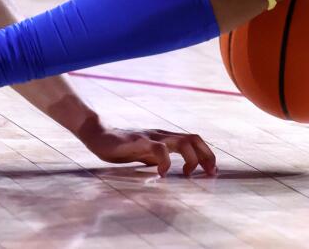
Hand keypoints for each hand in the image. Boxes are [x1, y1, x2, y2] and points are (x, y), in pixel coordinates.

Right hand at [78, 117, 216, 176]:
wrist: (97, 133)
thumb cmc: (120, 146)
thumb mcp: (143, 154)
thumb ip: (157, 158)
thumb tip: (170, 171)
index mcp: (164, 138)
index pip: (193, 140)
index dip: (206, 154)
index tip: (211, 172)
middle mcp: (161, 135)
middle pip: (193, 138)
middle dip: (206, 156)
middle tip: (209, 173)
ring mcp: (150, 137)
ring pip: (181, 141)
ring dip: (192, 158)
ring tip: (189, 174)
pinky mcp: (139, 141)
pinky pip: (159, 149)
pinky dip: (166, 161)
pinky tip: (161, 174)